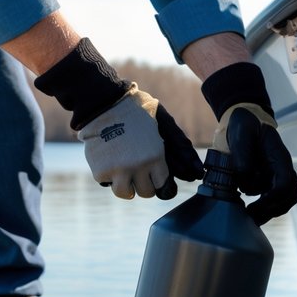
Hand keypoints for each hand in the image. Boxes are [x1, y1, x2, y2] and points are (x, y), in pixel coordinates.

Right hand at [34, 38, 202, 199]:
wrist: (103, 103)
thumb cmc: (136, 111)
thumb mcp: (163, 122)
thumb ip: (178, 145)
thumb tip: (195, 172)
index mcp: (156, 156)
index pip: (163, 186)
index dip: (159, 181)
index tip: (154, 176)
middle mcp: (139, 166)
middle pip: (147, 192)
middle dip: (143, 182)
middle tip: (137, 168)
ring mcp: (119, 171)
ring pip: (126, 193)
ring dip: (125, 185)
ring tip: (123, 170)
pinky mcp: (101, 171)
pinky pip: (107, 183)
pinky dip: (107, 174)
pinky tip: (108, 158)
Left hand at [202, 62, 296, 225]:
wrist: (246, 121)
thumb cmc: (246, 126)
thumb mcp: (242, 135)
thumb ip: (243, 155)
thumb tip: (244, 177)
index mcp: (280, 158)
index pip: (286, 183)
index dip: (274, 198)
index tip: (257, 205)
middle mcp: (282, 170)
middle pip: (289, 197)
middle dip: (272, 210)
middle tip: (251, 218)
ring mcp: (277, 177)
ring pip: (283, 202)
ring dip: (269, 213)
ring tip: (250, 218)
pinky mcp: (268, 182)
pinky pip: (272, 201)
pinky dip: (264, 210)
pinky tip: (249, 213)